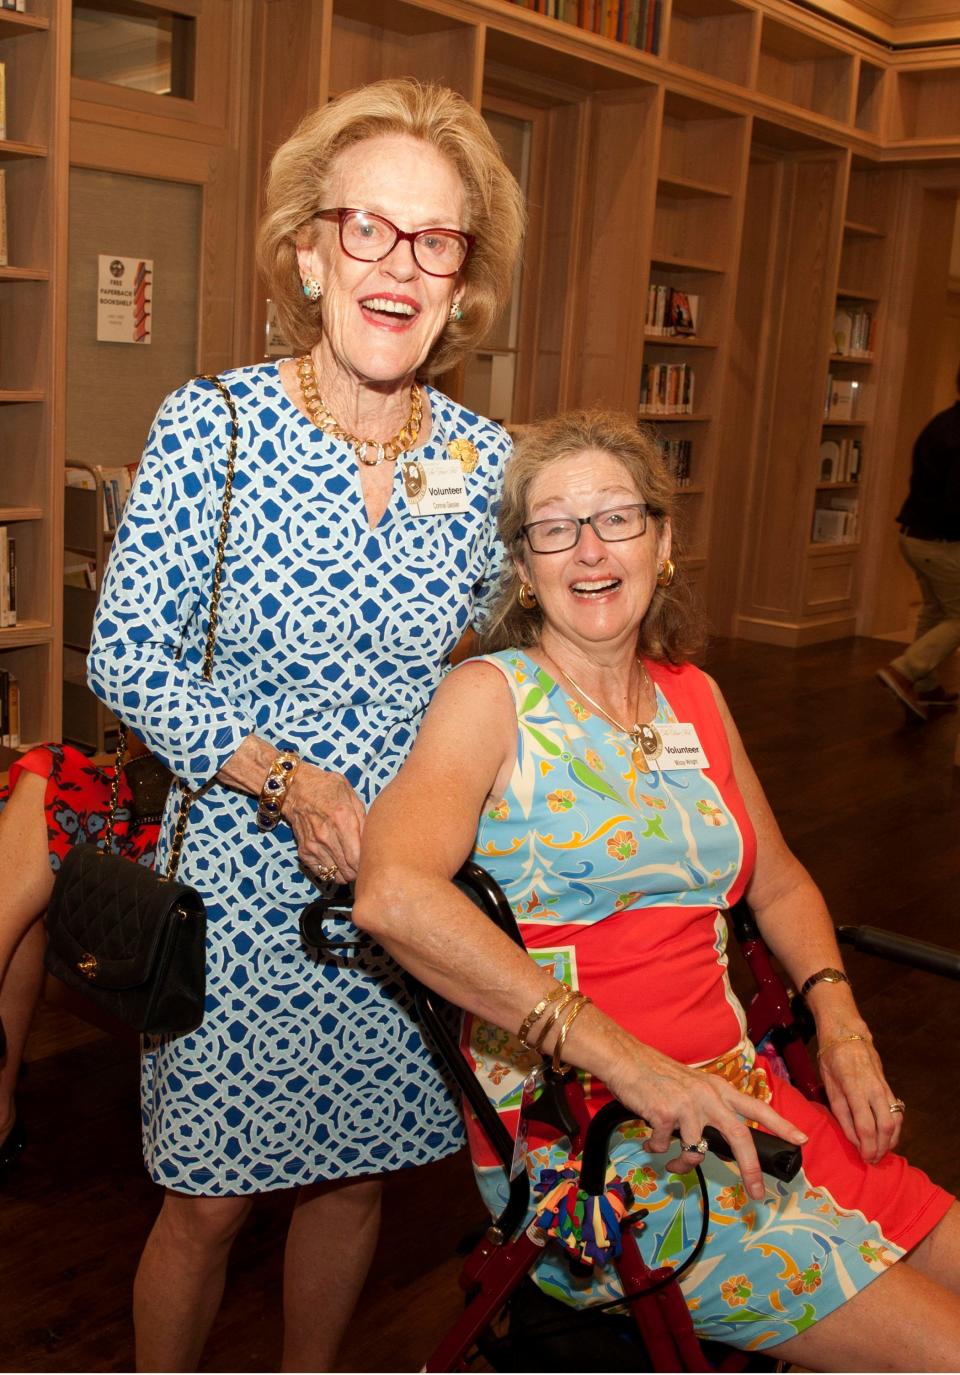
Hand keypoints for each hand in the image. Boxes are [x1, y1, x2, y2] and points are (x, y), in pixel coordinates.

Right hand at [283, 763, 365, 881]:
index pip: (357, 858)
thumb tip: (373, 841)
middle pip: (347, 870)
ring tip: (351, 867)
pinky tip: (337, 864)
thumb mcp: (352, 796)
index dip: (366, 866)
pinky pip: (320, 872)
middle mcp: (326, 836)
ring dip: (345, 874)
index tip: (371, 863)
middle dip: (358, 872)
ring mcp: (314, 845)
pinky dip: (331, 872)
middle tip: (363, 866)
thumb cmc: (327, 788)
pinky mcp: (304, 850)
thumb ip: (364, 819)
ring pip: (335, 874)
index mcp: (343, 821)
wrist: (296, 787)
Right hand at [609, 1046, 806, 1200]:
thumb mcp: (693, 1085)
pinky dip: (655, 1150)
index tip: (801, 1139)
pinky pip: (664, 1147)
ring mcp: (688, 1105)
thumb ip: (708, 1107)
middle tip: (757, 1193)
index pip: (756, 1107)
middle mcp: (708, 1096)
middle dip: (750, 1169)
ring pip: (696, 1152)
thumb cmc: (657, 1075)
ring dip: (683, 1165)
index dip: (781, 1124)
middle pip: (739, 1136)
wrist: (627, 1060)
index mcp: (718, 1089)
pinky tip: (648, 1140)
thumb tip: (714, 1140)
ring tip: (670, 1165)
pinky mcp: (666, 1114)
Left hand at [817, 1034, 902, 1162]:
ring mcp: (884, 1087)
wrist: (847, 1033)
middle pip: (886, 1127)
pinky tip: (887, 1137)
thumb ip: (841, 1113)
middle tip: (873, 1160)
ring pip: (896, 1121)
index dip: (867, 1147)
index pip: (866, 1126)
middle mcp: (874, 1089)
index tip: (865, 1159)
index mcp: (854, 1088)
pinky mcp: (889, 1087)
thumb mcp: (829, 1084)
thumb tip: (853, 1139)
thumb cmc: (832, 1058)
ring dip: (891, 1141)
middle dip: (882, 1148)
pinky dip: (894, 1129)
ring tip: (880, 1152)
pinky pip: (897, 1112)